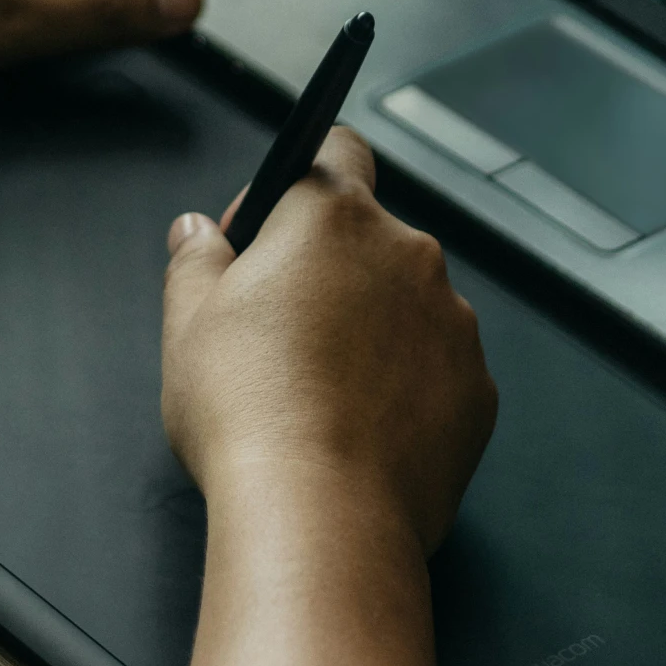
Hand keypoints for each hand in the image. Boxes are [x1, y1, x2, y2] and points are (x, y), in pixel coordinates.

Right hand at [160, 128, 496, 554]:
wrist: (319, 517)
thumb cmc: (248, 413)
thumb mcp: (188, 322)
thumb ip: (196, 258)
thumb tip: (198, 233)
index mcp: (335, 217)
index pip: (335, 148)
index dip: (296, 184)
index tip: (267, 232)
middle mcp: (409, 255)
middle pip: (368, 240)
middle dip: (330, 273)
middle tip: (279, 334)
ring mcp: (453, 324)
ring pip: (407, 308)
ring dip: (373, 331)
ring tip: (320, 395)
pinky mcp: (478, 392)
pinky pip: (438, 372)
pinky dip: (408, 390)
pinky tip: (361, 431)